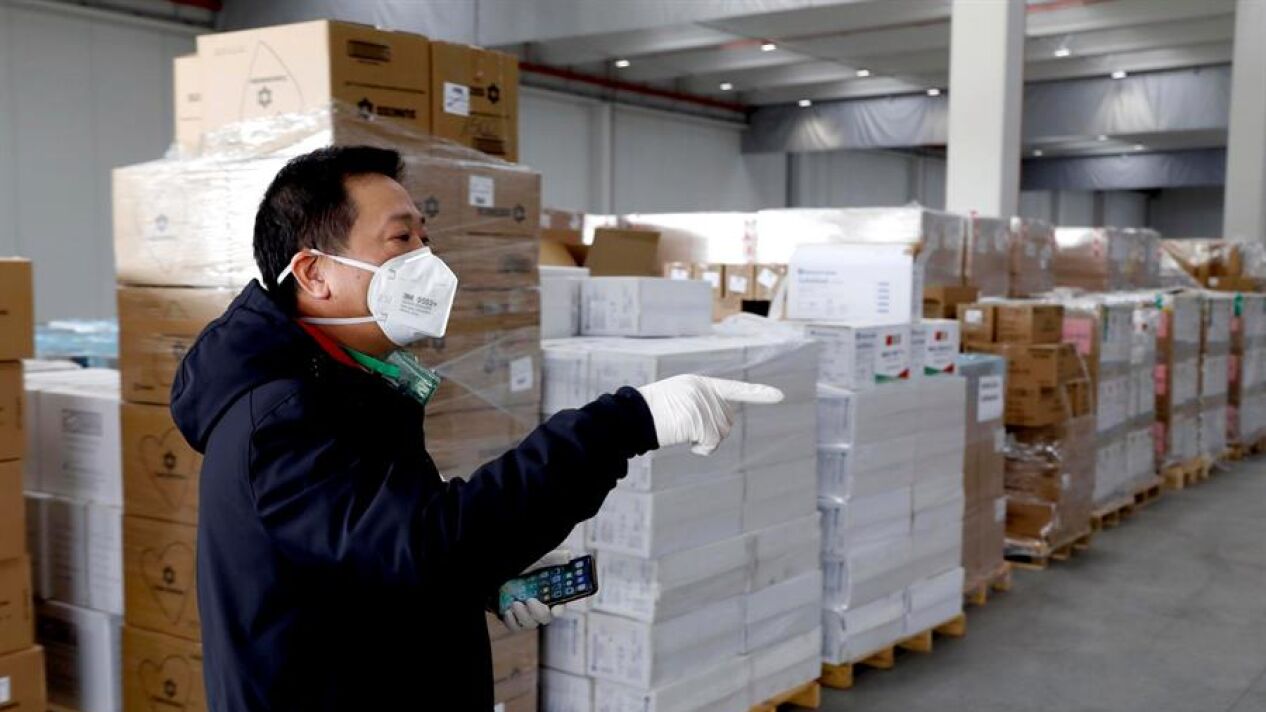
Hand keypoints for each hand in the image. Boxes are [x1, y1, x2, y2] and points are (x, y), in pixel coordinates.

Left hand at [501, 549, 569, 631]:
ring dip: (523, 616)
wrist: (506, 573)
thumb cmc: (527, 566)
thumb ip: (553, 558)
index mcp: (552, 594)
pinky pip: (516, 627)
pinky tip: (508, 611)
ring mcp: (527, 614)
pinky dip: (512, 622)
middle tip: (530, 600)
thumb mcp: (539, 559)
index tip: (555, 609)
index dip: (560, 610)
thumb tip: (568, 556)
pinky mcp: (514, 619)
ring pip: (531, 624)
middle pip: (545, 618)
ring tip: (515, 603)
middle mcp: (541, 606)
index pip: (561, 606)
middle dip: (539, 613)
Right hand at [637, 375, 783, 454]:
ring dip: (704, 441)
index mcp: (700, 384)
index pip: (734, 389)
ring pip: (721, 434)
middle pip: (727, 421)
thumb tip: (719, 430)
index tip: (779, 396)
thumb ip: (701, 405)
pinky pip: (712, 444)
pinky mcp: (700, 420)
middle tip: (685, 428)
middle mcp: (705, 391)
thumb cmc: (651, 414)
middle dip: (711, 432)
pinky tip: (684, 440)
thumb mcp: (678, 400)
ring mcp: (703, 404)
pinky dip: (701, 448)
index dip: (758, 394)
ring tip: (681, 431)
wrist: (632, 416)